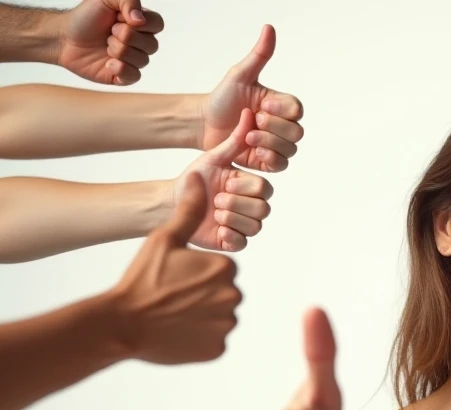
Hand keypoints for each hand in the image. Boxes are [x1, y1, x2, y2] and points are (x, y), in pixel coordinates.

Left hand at [56, 0, 164, 85]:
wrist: (63, 37)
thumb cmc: (85, 17)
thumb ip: (127, 0)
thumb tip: (140, 20)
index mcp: (139, 23)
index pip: (158, 24)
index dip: (142, 24)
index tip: (120, 18)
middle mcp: (139, 42)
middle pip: (152, 45)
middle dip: (127, 37)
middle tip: (109, 31)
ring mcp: (131, 60)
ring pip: (143, 60)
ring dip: (120, 51)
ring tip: (105, 45)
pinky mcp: (122, 76)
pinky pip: (135, 76)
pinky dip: (121, 69)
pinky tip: (107, 63)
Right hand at [107, 173, 240, 363]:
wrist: (122, 323)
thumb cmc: (142, 278)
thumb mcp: (164, 239)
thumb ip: (189, 211)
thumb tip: (199, 179)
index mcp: (226, 268)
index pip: (221, 270)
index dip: (196, 274)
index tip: (175, 279)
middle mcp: (234, 295)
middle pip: (223, 294)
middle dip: (202, 296)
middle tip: (172, 297)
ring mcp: (226, 325)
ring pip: (219, 318)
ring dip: (201, 317)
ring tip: (172, 314)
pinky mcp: (218, 349)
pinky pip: (213, 340)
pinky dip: (199, 338)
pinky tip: (177, 332)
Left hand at [171, 109, 273, 251]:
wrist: (174, 202)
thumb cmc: (195, 178)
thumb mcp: (213, 158)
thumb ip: (235, 140)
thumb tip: (248, 113)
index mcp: (250, 186)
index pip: (265, 188)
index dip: (247, 186)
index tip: (227, 181)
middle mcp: (250, 206)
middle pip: (263, 209)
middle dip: (238, 203)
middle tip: (218, 198)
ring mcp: (243, 225)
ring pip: (256, 226)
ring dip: (233, 218)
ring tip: (214, 211)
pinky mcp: (232, 241)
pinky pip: (242, 242)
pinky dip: (231, 235)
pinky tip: (217, 227)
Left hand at [200, 25, 304, 172]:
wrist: (204, 124)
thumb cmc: (222, 99)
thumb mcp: (239, 75)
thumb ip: (258, 55)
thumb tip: (269, 28)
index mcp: (280, 105)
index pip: (297, 109)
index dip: (282, 109)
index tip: (261, 104)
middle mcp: (282, 125)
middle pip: (297, 132)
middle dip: (274, 127)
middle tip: (253, 120)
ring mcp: (276, 144)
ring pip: (290, 149)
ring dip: (270, 143)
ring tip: (248, 137)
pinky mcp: (267, 161)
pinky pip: (281, 164)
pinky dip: (270, 158)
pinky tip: (254, 151)